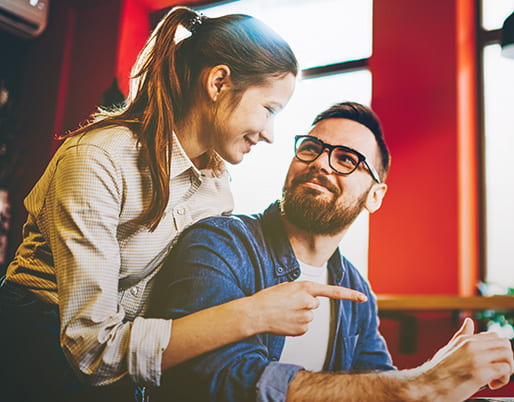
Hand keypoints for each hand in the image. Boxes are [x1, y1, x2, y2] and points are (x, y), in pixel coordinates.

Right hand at [247, 280, 366, 335]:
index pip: (333, 291)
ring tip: (283, 312)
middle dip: (304, 304)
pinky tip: (284, 321)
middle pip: (314, 305)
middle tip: (288, 304)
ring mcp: (305, 317)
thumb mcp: (287, 287)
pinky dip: (295, 325)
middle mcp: (308, 302)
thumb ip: (302, 291)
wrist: (255, 313)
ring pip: (308, 317)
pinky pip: (303, 327)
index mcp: (305, 287)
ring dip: (299, 315)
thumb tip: (311, 302)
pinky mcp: (301, 330)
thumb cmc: (268, 298)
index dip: (350, 295)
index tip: (363, 298)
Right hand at [421, 318, 513, 400]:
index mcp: (465, 339)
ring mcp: (476, 358)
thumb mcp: (449, 348)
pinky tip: (491, 384)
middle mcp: (472, 345)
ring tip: (496, 378)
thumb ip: (462, 335)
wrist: (427, 385)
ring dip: (507, 368)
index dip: (497, 350)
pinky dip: (503, 379)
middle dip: (506, 358)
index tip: (491, 362)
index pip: (494, 336)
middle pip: (505, 343)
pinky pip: (505, 370)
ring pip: (508, 355)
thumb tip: (469, 322)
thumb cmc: (437, 370)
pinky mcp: (480, 373)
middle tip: (497, 370)